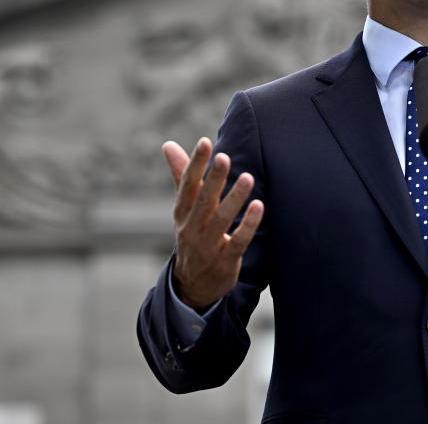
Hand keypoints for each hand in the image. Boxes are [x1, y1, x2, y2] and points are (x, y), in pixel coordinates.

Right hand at [163, 138, 263, 309]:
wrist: (193, 285)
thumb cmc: (193, 235)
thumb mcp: (184, 209)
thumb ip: (181, 176)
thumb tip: (168, 144)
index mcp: (182, 213)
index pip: (187, 185)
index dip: (194, 164)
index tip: (204, 142)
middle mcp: (191, 228)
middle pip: (203, 201)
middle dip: (214, 179)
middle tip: (224, 157)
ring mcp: (207, 246)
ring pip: (221, 220)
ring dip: (234, 199)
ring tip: (248, 178)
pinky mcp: (225, 261)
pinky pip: (238, 241)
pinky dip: (248, 224)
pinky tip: (259, 206)